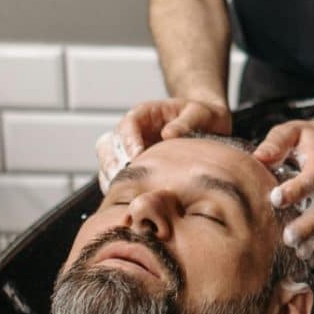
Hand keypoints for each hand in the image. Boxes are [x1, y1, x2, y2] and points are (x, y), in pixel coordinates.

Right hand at [96, 97, 230, 191]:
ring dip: (109, 176)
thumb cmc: (201, 117)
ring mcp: (128, 148)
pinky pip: (113, 175)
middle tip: (124, 179)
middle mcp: (131, 130)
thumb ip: (186, 122)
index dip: (129, 140)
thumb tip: (168, 134)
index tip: (136, 157)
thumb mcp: (199, 113)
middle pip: (108, 143)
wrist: (206, 127)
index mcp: (145, 113)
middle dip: (112, 162)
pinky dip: (115, 187)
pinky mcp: (130, 165)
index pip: (127, 123)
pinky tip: (126, 200)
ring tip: (122, 193)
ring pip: (106, 160)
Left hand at [253, 119, 313, 267]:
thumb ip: (276, 142)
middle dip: (307, 226)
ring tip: (296, 252)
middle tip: (288, 237)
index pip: (312, 179)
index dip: (296, 190)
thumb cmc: (309, 140)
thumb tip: (259, 157)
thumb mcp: (293, 131)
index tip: (276, 198)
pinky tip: (306, 261)